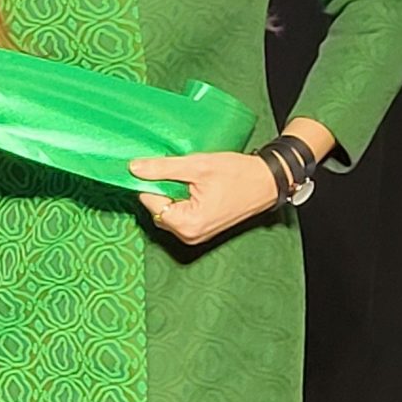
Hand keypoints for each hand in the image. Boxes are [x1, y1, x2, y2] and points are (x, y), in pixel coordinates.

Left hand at [132, 151, 281, 246]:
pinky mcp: (200, 228)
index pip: (149, 200)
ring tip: (192, 180)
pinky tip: (195, 187)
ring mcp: (195, 234)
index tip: (161, 168)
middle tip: (182, 173)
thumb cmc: (238, 174)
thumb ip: (163, 169)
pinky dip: (181, 198)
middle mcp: (189, 234)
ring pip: (166, 209)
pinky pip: (179, 212)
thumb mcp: (198, 166)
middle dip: (162, 188)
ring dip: (172, 192)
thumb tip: (133, 168)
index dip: (151, 182)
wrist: (268, 181)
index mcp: (187, 224)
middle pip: (156, 207)